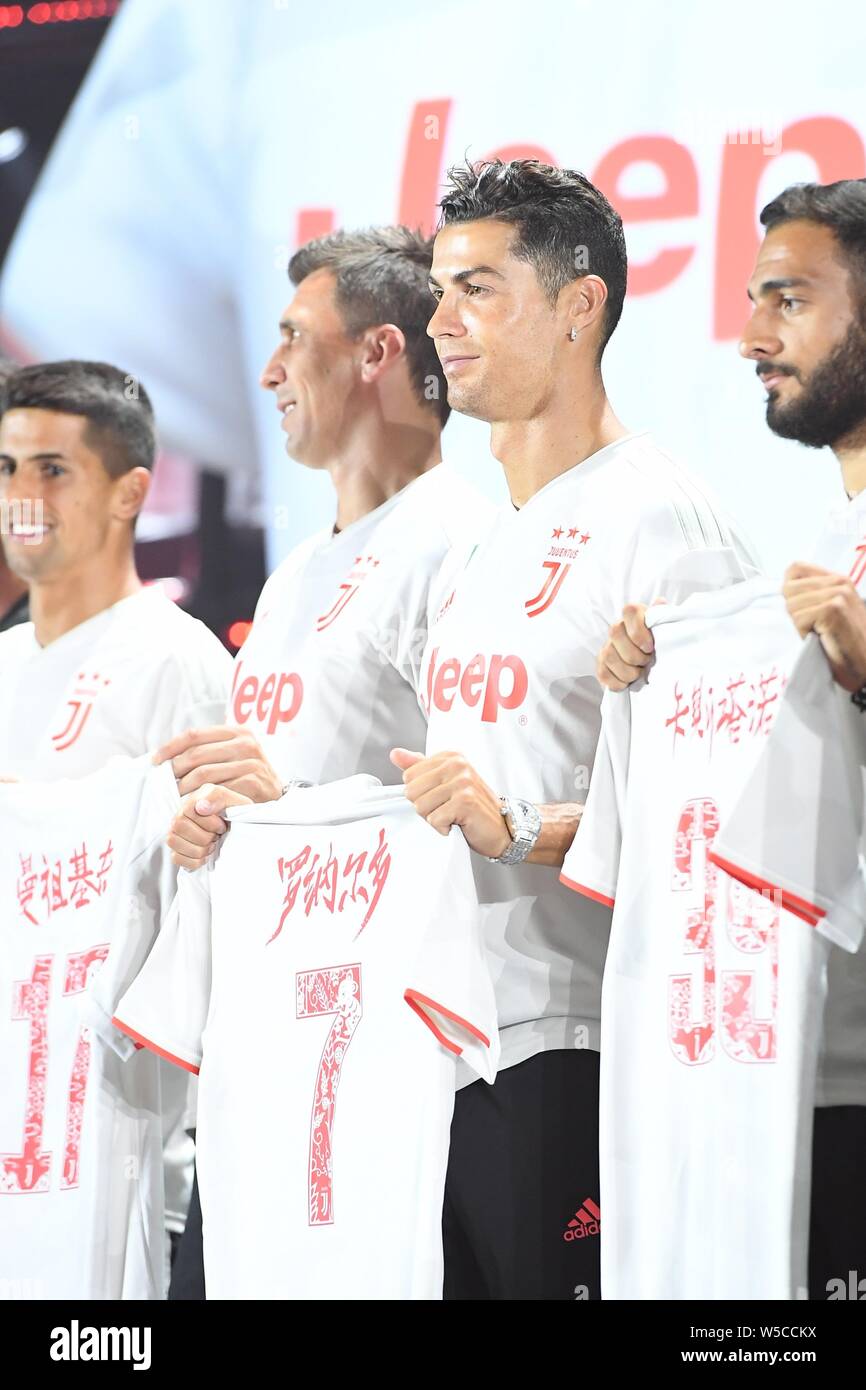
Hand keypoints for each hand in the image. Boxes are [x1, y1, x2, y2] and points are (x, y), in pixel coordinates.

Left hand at [154, 725, 282, 800]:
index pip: (194, 735)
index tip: (155, 761)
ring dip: (184, 788)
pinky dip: (201, 800)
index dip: (170, 747)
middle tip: (165, 785)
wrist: (277, 799)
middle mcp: (246, 743)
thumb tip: (166, 756)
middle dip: (175, 771)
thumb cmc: (247, 777)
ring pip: (203, 774)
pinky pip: (217, 791)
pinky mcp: (253, 783)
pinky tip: (194, 806)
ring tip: (175, 797)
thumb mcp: (232, 756)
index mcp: (237, 731)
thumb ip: (208, 751)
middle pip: (196, 755)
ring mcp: (251, 763)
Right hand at [166, 783, 252, 870]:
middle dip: (204, 836)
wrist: (240, 830)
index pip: (188, 812)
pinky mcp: (177, 851)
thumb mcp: (233, 801)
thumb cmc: (235, 815)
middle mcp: (180, 816)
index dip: (208, 823)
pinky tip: (205, 855)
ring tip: (212, 845)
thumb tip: (201, 807)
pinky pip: (176, 858)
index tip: (222, 826)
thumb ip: (217, 797)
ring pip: (174, 842)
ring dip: (200, 849)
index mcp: (193, 801)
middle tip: (217, 836)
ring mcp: (175, 834)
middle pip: (179, 827)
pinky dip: (195, 861)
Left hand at [390, 748, 511, 857]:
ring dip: (435, 819)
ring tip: (453, 816)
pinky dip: (443, 828)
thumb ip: (419, 767)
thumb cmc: (474, 807)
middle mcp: (457, 764)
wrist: (503, 828)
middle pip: (412, 791)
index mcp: (450, 757)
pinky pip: (434, 820)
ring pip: (421, 807)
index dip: (421, 794)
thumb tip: (395, 754)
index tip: (441, 797)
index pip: (409, 776)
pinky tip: (458, 824)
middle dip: (425, 807)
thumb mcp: (445, 782)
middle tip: (447, 809)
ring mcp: (462, 782)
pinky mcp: (465, 801)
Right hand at [596, 599, 662, 690]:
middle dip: (634, 654)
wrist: (650, 665)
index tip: (650, 647)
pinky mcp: (601, 665)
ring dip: (628, 671)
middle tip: (646, 662)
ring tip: (639, 673)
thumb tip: (660, 602)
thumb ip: (662, 617)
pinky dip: (618, 682)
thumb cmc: (659, 645)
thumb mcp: (665, 631)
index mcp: (634, 616)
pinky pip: (604, 674)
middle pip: (615, 633)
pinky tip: (628, 683)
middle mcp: (617, 628)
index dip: (638, 630)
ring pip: (609, 656)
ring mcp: (606, 647)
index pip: (630, 611)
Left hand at [783, 562, 865, 691]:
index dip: (790, 590)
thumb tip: (783, 591)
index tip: (801, 610)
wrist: (865, 667)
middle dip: (794, 612)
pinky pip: (799, 618)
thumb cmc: (845, 645)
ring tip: (819, 634)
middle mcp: (839, 584)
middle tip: (813, 627)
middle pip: (789, 589)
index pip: (795, 569)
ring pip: (792, 605)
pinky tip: (821, 639)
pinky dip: (804, 633)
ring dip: (799, 624)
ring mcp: (837, 596)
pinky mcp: (833, 610)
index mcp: (838, 580)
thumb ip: (813, 596)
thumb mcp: (830, 613)